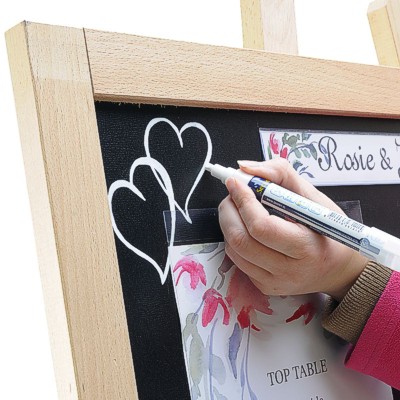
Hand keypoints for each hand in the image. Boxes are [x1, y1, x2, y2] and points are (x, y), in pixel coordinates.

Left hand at [218, 159, 367, 300]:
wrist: (339, 270)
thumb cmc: (329, 231)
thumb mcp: (315, 197)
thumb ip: (281, 174)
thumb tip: (245, 167)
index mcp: (306, 248)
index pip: (262, 227)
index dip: (243, 201)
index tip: (235, 182)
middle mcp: (289, 271)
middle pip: (241, 240)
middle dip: (229, 210)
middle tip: (233, 194)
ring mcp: (274, 282)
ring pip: (234, 250)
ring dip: (228, 223)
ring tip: (238, 208)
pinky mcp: (265, 286)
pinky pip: (237, 260)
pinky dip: (234, 239)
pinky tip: (245, 228)